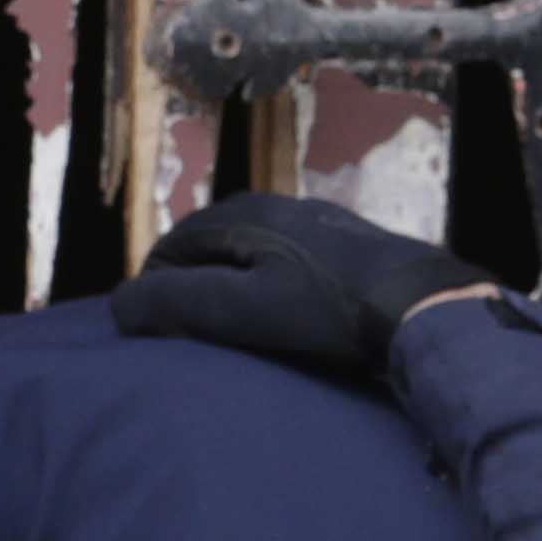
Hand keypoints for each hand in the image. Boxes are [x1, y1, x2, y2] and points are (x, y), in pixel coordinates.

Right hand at [110, 194, 496, 378]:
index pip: (174, 246)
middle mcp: (277, 207)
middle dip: (190, 285)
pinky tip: (281, 319)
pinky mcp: (346, 248)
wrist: (422, 305)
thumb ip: (178, 305)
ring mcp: (316, 224)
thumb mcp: (241, 312)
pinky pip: (286, 265)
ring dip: (229, 287)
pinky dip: (267, 289)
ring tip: (228, 330)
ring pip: (250, 255)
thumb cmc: (327, 312)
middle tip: (185, 333)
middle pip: (211, 246)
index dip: (154, 289)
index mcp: (245, 214)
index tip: (151, 331)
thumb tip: (119, 305)